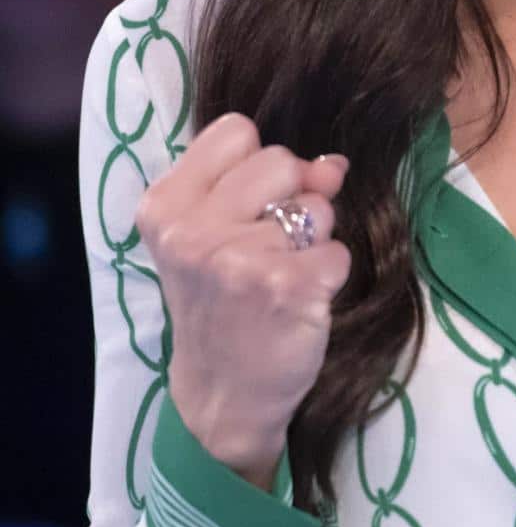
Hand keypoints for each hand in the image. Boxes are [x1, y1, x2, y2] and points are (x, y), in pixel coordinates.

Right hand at [135, 114, 351, 486]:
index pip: (235, 131)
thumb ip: (268, 187)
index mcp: (166, 206)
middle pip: (282, 160)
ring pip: (318, 206)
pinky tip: (301, 301)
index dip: (257, 162)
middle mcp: (194, 229)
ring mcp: (239, 259)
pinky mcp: (286, 287)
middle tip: (268, 249)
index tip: (247, 205)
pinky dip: (331, 273)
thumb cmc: (223, 306)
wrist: (223, 395)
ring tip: (281, 276)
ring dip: (314, 239)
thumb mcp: (220, 237)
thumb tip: (333, 164)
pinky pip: (338, 250)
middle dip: (292, 198)